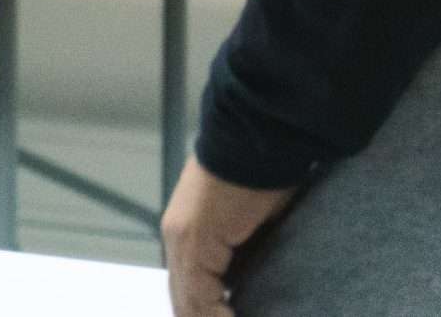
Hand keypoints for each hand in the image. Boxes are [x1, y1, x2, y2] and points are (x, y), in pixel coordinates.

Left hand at [162, 155, 296, 314]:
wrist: (255, 139)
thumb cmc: (263, 175)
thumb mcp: (253, 224)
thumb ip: (244, 252)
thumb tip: (255, 281)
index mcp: (188, 235)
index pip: (191, 288)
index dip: (206, 313)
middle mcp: (177, 239)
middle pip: (184, 298)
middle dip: (203, 316)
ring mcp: (181, 239)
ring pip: (188, 300)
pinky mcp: (194, 240)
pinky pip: (198, 292)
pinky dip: (214, 314)